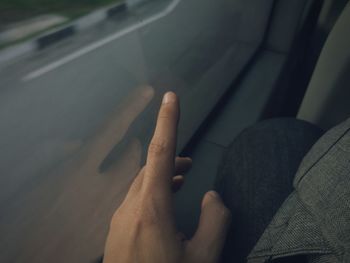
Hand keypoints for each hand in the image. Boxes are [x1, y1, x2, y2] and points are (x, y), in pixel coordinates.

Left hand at [103, 92, 230, 262]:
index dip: (168, 122)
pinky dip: (150, 192)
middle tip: (188, 159)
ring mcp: (118, 221)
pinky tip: (162, 202)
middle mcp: (129, 209)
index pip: (161, 153)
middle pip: (150, 168)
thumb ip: (215, 221)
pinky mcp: (116, 232)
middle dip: (170, 157)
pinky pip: (133, 200)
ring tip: (180, 178)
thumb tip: (213, 197)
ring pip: (140, 184)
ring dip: (161, 177)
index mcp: (151, 209)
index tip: (171, 97)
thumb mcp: (204, 258)